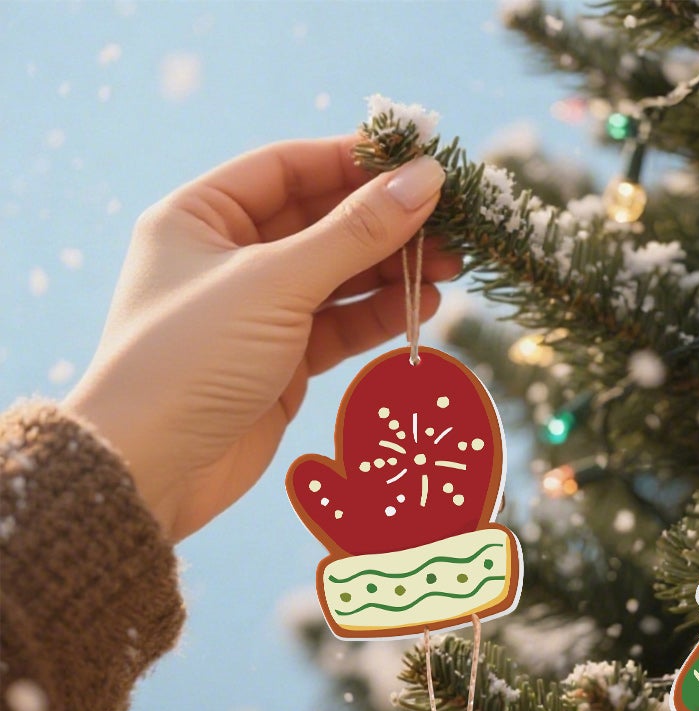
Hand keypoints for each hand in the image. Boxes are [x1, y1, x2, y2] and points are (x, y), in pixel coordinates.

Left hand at [64, 136, 457, 541]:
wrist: (154, 468)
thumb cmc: (193, 358)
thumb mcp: (276, 284)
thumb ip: (355, 233)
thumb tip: (425, 179)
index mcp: (199, 216)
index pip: (288, 169)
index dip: (354, 162)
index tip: (419, 163)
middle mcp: (226, 258)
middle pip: (320, 223)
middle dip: (385, 224)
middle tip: (451, 226)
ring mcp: (256, 314)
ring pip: (337, 278)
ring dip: (392, 272)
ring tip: (451, 269)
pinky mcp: (281, 365)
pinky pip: (339, 327)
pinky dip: (379, 317)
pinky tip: (421, 308)